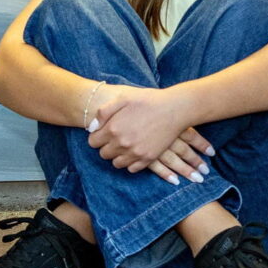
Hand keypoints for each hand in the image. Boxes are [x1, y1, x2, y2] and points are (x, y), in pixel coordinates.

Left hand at [87, 84, 210, 182]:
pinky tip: (136, 151)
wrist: (176, 109)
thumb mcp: (123, 98)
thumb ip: (103, 112)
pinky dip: (131, 162)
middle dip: (107, 146)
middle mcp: (122, 144)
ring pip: (116, 163)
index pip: (93, 142)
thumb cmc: (149, 100)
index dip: (98, 136)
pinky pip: (132, 169)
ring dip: (118, 156)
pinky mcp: (148, 158)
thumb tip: (92, 128)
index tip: (106, 131)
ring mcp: (135, 153)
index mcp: (113, 129)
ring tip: (126, 145)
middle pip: (104, 154)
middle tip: (117, 137)